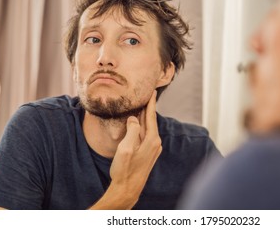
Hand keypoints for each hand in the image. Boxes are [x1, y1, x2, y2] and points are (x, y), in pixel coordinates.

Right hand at [90, 90, 161, 208]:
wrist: (127, 189)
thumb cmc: (124, 170)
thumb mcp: (126, 148)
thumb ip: (132, 130)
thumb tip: (135, 118)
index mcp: (152, 140)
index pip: (152, 116)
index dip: (151, 102)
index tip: (152, 90)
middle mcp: (155, 143)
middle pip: (151, 120)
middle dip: (148, 107)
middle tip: (146, 93)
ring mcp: (153, 148)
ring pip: (148, 127)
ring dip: (144, 116)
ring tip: (141, 104)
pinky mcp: (148, 153)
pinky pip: (146, 134)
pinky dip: (142, 126)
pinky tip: (138, 122)